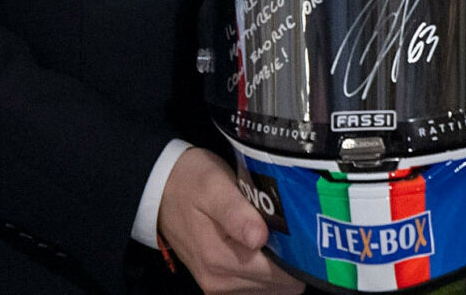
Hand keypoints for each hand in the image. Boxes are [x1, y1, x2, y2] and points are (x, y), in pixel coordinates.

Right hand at [157, 147, 302, 294]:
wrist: (159, 190)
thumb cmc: (191, 182)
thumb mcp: (213, 185)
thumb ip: (236, 213)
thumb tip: (260, 238)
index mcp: (220, 259)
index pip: (279, 274)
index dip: (298, 255)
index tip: (306, 231)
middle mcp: (220, 281)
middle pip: (279, 285)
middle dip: (292, 260)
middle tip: (295, 228)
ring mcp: (218, 286)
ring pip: (270, 290)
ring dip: (280, 266)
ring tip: (280, 233)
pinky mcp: (217, 284)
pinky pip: (256, 288)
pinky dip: (267, 272)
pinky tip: (267, 246)